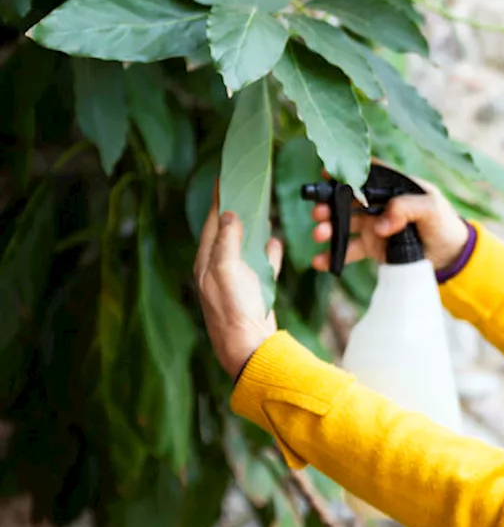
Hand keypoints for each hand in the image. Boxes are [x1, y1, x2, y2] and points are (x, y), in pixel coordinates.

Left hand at [194, 181, 282, 377]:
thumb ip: (226, 241)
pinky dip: (266, 253)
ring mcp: (236, 281)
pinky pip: (260, 266)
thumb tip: (230, 216)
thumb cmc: (234, 308)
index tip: (225, 180)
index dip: (218, 201)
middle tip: (243, 190)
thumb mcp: (225, 269)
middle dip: (233, 211)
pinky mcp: (252, 292)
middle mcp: (217, 270)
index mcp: (206, 263)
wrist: (249, 346)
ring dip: (250, 230)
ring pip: (242, 247)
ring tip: (259, 211)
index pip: (211, 224)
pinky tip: (274, 243)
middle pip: (225, 233)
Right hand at [310, 160, 470, 271]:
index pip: (366, 174)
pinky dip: (334, 255)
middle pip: (348, 200)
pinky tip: (321, 261)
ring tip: (320, 234)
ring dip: (329, 229)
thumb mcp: (432, 208)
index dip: (345, 172)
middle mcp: (378, 203)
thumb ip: (407, 208)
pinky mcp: (372, 246)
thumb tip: (380, 224)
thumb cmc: (445, 224)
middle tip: (320, 212)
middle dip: (329, 205)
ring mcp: (373, 225)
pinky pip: (350, 250)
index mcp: (392, 186)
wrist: (450, 256)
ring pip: (344, 224)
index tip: (325, 174)